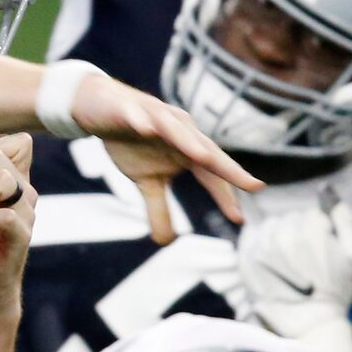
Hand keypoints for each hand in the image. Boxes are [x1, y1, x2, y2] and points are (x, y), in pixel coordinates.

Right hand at [71, 77, 263, 245]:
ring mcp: (155, 116)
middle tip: (252, 184)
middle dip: (228, 167)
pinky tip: (145, 129)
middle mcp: (180, 129)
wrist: (99, 108)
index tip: (240, 219)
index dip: (226, 195)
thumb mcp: (146, 181)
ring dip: (189, 142)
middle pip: (206, 149)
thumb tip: (166, 243)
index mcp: (187, 148)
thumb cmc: (131, 143)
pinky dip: (142, 121)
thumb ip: (160, 209)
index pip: (212, 174)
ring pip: (175, 129)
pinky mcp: (129, 109)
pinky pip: (137, 115)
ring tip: (203, 157)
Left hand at [236, 193, 351, 351]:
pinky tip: (268, 253)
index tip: (322, 250)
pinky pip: (250, 235)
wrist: (312, 323)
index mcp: (312, 231)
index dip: (320, 230)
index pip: (312, 216)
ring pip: (270, 225)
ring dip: (279, 235)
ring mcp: (261, 247)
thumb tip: (335, 201)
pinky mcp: (246, 260)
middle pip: (290, 219)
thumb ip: (346, 223)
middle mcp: (283, 235)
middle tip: (305, 257)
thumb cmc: (337, 290)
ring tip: (288, 259)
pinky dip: (258, 238)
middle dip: (299, 233)